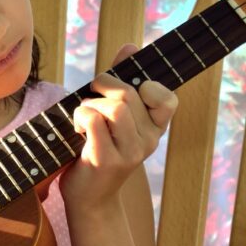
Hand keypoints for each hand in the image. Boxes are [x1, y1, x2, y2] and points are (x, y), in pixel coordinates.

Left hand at [60, 44, 177, 207]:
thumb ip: (123, 80)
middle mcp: (149, 141)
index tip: (125, 89)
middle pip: (130, 94)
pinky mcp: (106, 160)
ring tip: (84, 117)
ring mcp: (130, 153)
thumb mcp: (114, 116)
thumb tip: (130, 46)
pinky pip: (94, 119)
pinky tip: (78, 128)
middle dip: (103, 86)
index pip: (167, 98)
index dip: (145, 85)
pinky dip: (80, 115)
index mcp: (156, 129)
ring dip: (91, 103)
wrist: (89, 199)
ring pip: (115, 106)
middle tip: (90, 97)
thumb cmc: (97, 150)